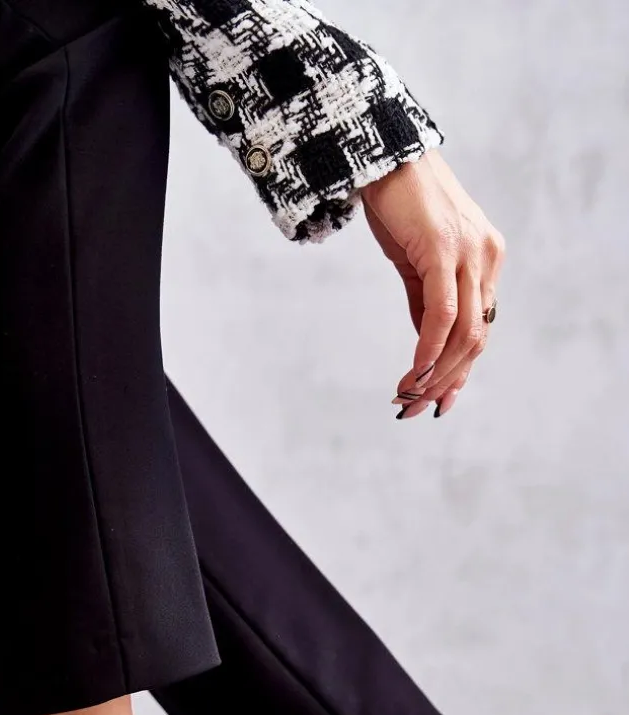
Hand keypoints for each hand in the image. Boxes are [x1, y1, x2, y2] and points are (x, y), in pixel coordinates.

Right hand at [362, 150, 504, 417]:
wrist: (381, 151)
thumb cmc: (396, 202)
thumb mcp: (414, 259)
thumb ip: (425, 299)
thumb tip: (425, 342)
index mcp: (485, 259)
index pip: (479, 327)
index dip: (459, 371)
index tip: (437, 401)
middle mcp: (487, 257)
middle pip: (477, 337)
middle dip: (447, 381)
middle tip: (417, 409)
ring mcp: (471, 252)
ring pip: (464, 331)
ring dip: (436, 372)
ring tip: (409, 397)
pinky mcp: (445, 248)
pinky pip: (443, 312)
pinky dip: (429, 347)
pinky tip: (415, 371)